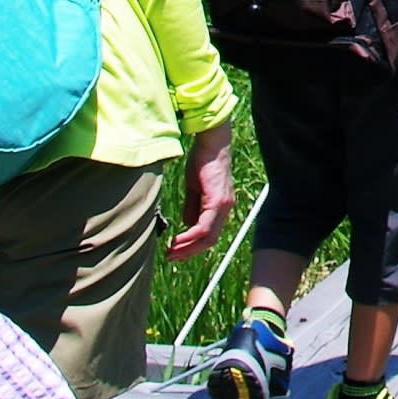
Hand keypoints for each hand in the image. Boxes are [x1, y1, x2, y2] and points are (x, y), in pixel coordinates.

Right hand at [165, 122, 234, 259]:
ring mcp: (223, 206)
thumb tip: (187, 224)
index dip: (193, 245)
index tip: (176, 250)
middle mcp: (225, 209)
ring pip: (208, 237)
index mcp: (220, 206)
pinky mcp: (217, 201)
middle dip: (189, 251)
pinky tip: (177, 240)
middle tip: (171, 256)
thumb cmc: (203, 160)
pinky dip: (190, 236)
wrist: (212, 142)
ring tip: (171, 251)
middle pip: (209, 240)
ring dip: (188, 247)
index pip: (209, 234)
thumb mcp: (195, 187)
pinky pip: (204, 226)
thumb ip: (193, 206)